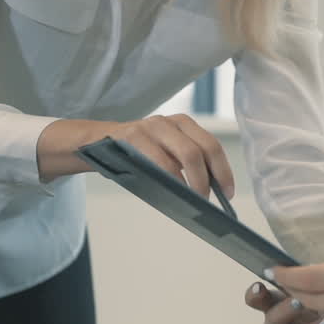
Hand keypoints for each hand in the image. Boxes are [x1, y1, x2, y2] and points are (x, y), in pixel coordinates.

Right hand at [38, 113, 233, 196]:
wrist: (95, 144)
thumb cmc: (135, 156)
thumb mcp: (162, 154)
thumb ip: (183, 166)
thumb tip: (207, 194)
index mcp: (183, 124)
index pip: (212, 145)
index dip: (223, 170)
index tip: (227, 193)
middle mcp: (170, 122)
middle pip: (202, 149)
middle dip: (209, 179)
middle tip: (208, 202)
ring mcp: (152, 126)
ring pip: (186, 155)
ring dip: (193, 183)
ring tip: (193, 201)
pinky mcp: (133, 135)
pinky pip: (160, 161)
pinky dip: (171, 179)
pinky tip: (172, 192)